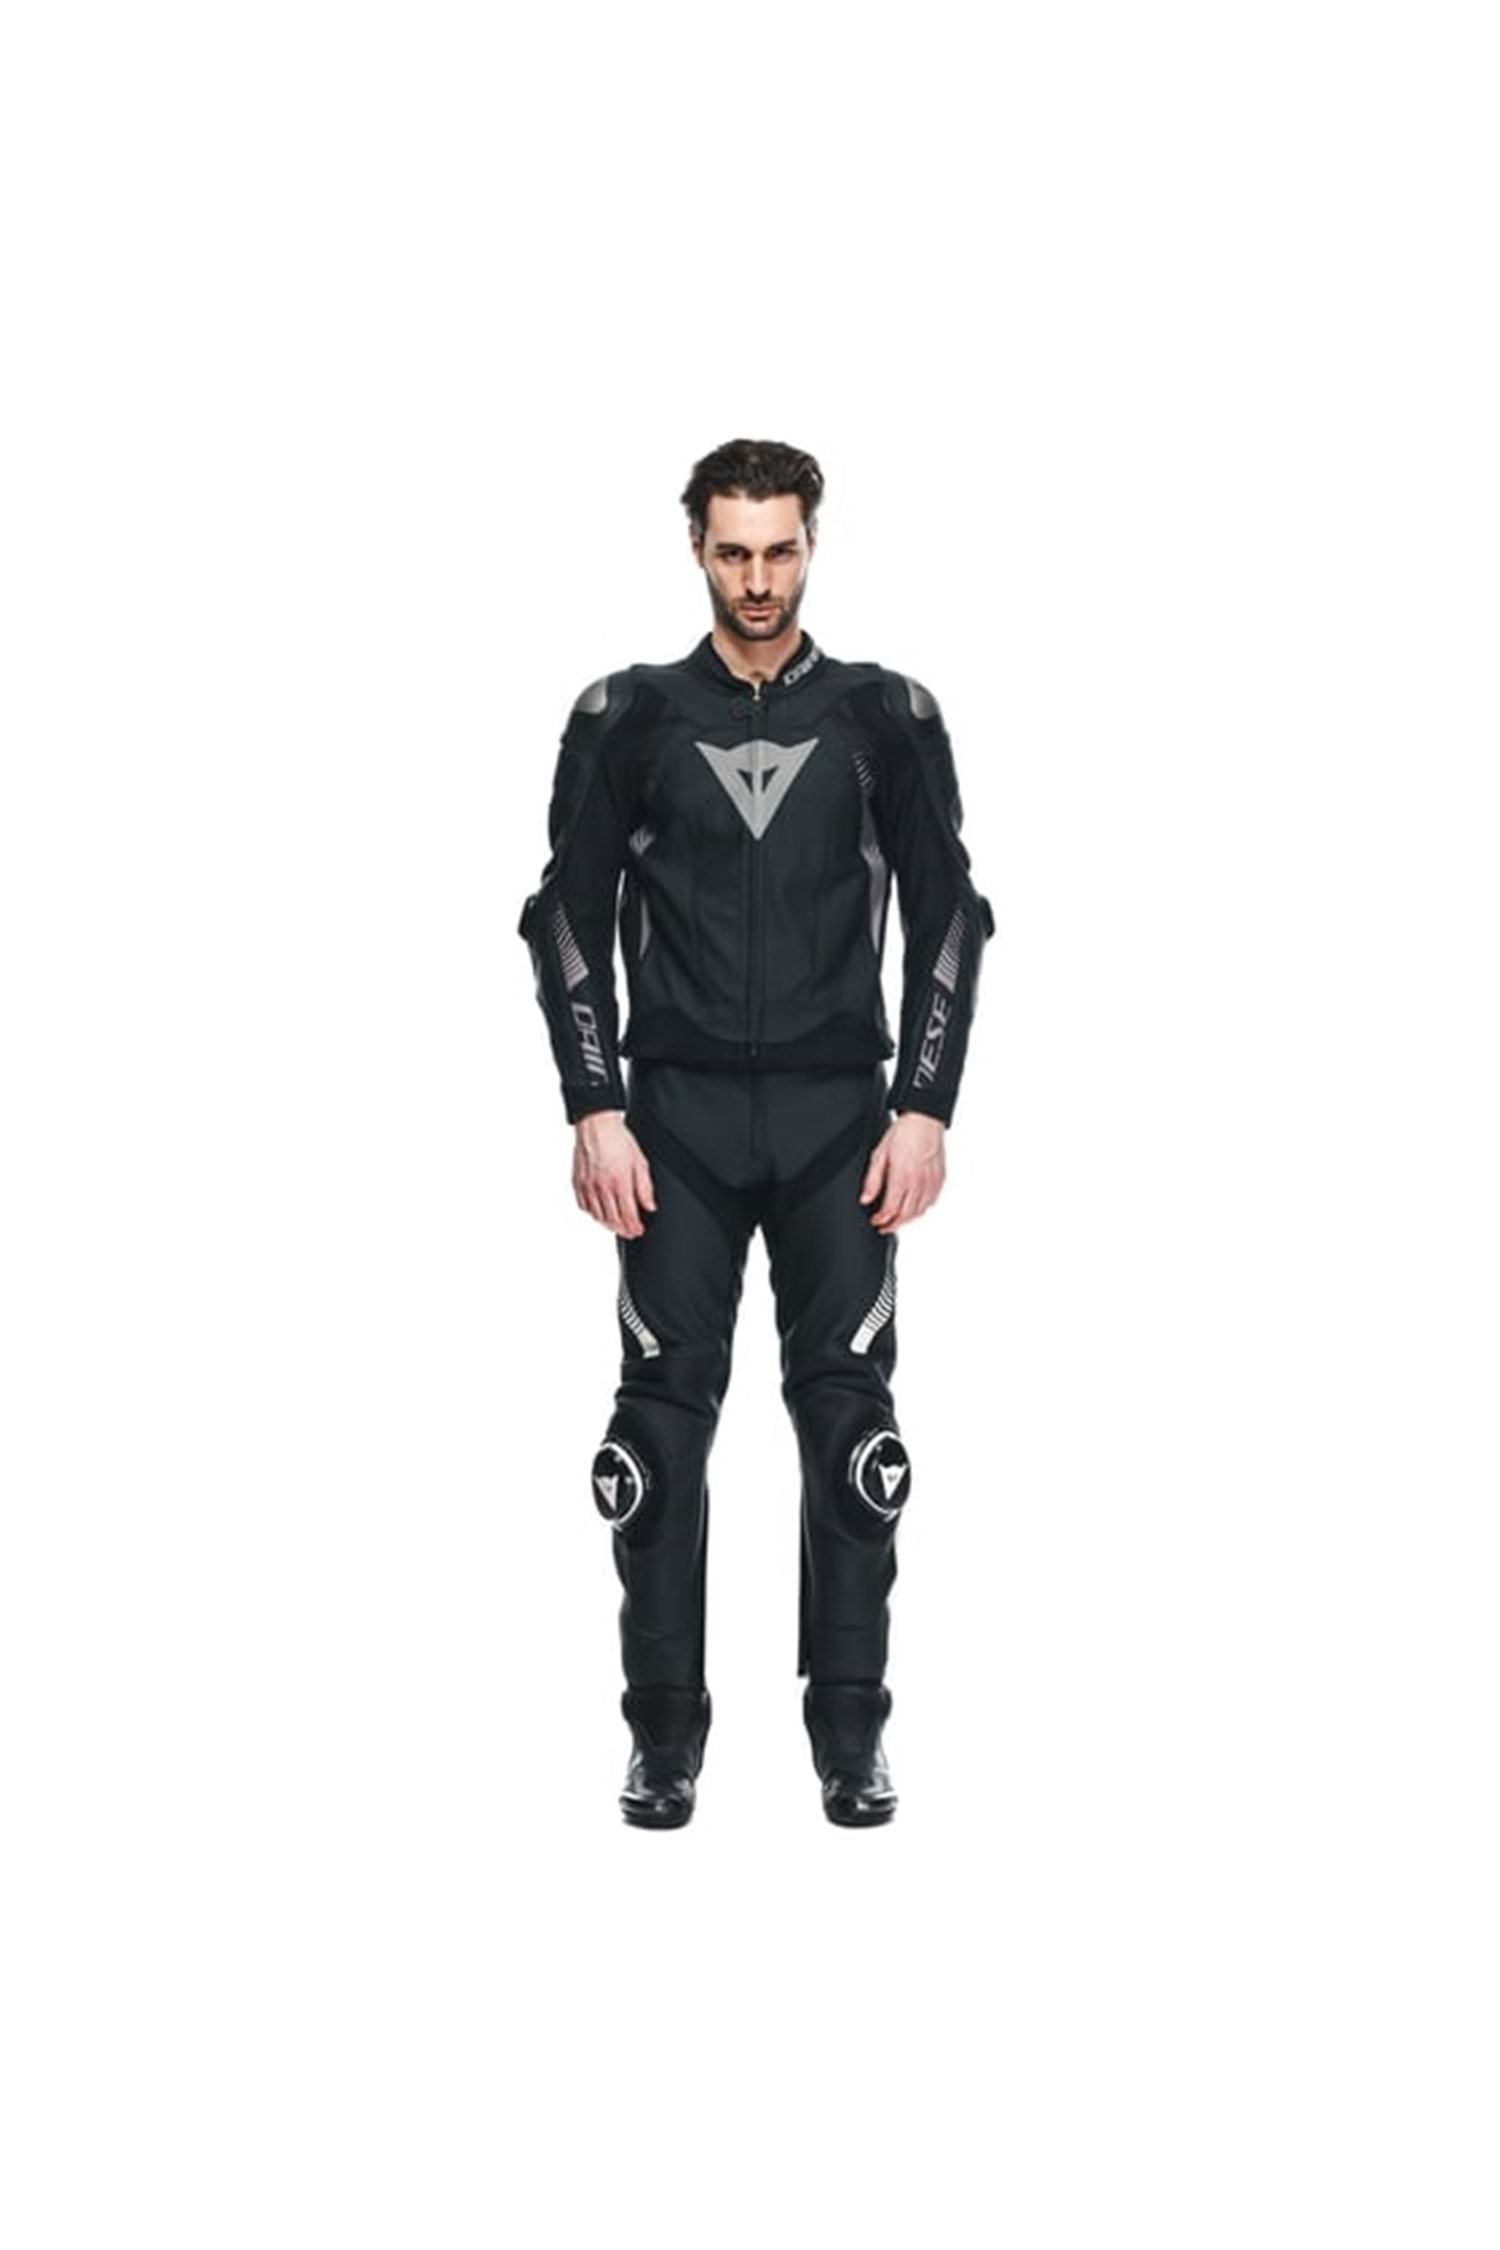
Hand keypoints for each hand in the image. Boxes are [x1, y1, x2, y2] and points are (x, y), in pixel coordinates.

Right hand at [573, 1110, 656, 1237]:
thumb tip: (650, 1206)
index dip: (634, 1228)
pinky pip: (584, 1206)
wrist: (596, 1125)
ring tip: (617, 1226)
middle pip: (612, 1220)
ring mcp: (588, 1186)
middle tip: (630, 1233)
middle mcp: (602, 1188)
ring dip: (608, 1225)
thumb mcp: (639, 1162)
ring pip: (597, 1216)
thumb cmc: (618, 1139)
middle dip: (623, 1230)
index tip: (638, 1231)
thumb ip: (645, 1187)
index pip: (628, 1216)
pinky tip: (599, 1213)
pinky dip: (592, 1213)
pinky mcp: (577, 1182)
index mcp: (619, 1183)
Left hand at [859, 1111, 946, 1232]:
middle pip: (906, 1216)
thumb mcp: (880, 1154)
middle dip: (893, 1225)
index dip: (882, 1220)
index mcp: (902, 1177)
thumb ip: (872, 1180)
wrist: (925, 1120)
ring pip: (920, 1212)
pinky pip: (932, 1202)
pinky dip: (922, 1210)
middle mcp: (919, 1183)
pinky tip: (915, 1208)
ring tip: (897, 1220)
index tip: (875, 1221)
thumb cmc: (903, 1133)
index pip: (891, 1210)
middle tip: (884, 1227)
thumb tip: (865, 1198)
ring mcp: (931, 1182)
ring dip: (907, 1220)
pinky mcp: (940, 1179)